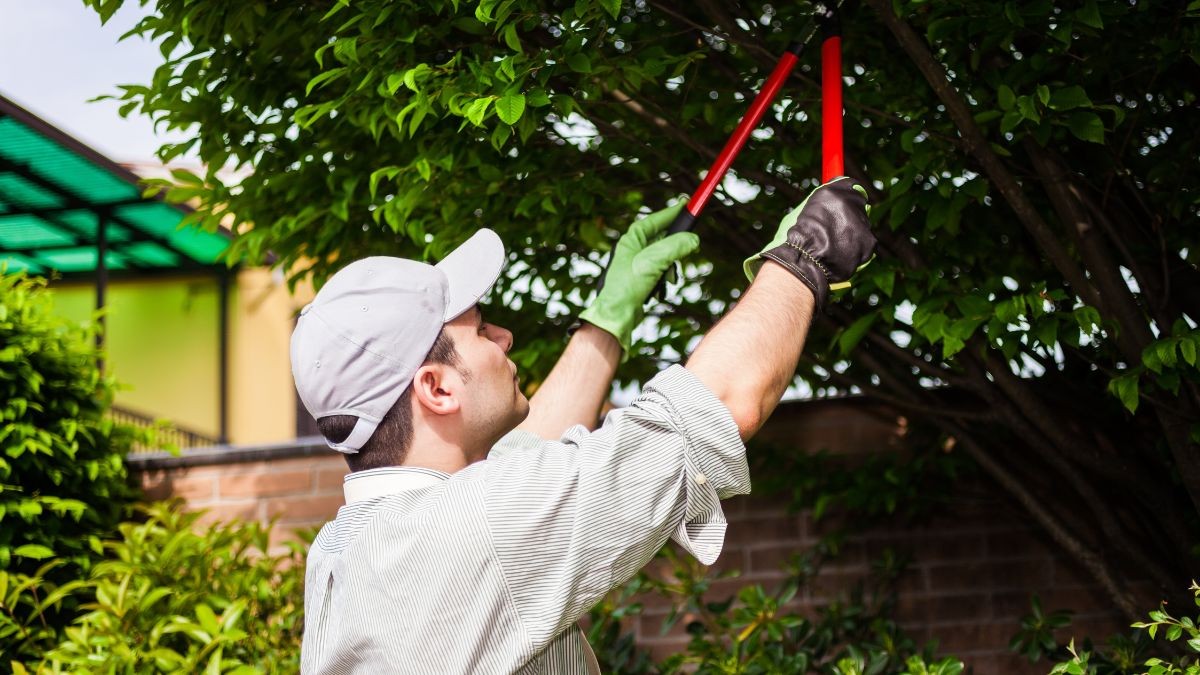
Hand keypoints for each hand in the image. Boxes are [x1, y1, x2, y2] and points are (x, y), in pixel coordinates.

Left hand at [580, 202, 699, 355]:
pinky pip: (661, 273)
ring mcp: (638, 264)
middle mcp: (634, 249)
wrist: (617, 315)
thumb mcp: (653, 262)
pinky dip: (665, 280)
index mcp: (632, 239)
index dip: (672, 212)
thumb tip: (693, 239)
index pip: (655, 220)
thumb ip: (674, 247)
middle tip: (691, 248)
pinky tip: (659, 290)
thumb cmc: (627, 286)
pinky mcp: (642, 279)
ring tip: (668, 278)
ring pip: (665, 257)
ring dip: (671, 268)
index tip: (688, 203)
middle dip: (676, 248)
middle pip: (664, 239)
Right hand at [743, 177, 875, 310]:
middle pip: (858, 206)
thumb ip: (825, 202)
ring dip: (853, 234)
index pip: (850, 186)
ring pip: (862, 225)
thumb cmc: (800, 238)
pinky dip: (857, 250)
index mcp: (832, 192)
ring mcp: (862, 221)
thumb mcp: (807, 210)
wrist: (805, 259)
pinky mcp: (869, 240)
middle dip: (851, 216)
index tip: (845, 203)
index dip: (848, 196)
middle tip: (837, 230)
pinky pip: (866, 243)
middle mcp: (850, 202)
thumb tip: (838, 199)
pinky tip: (842, 254)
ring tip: (835, 246)